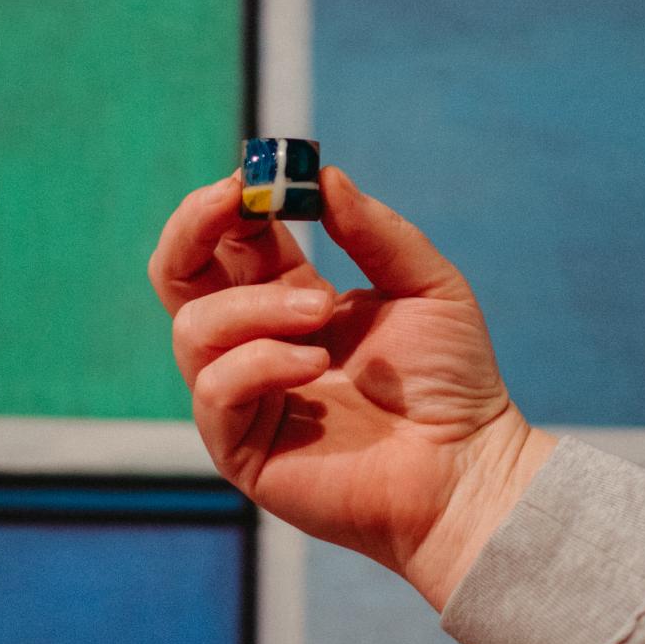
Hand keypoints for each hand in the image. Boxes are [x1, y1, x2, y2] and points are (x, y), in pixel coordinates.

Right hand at [148, 166, 553, 608]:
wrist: (466, 470)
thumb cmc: (451, 382)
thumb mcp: (427, 285)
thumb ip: (375, 231)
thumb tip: (325, 176)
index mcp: (288, 300)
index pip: (229, 240)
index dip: (230, 202)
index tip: (256, 173)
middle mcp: (253, 344)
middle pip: (177, 276)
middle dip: (193, 228)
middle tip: (234, 199)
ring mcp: (243, 397)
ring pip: (194, 329)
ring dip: (255, 306)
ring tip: (323, 312)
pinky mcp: (240, 447)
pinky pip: (215, 388)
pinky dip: (260, 362)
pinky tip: (314, 365)